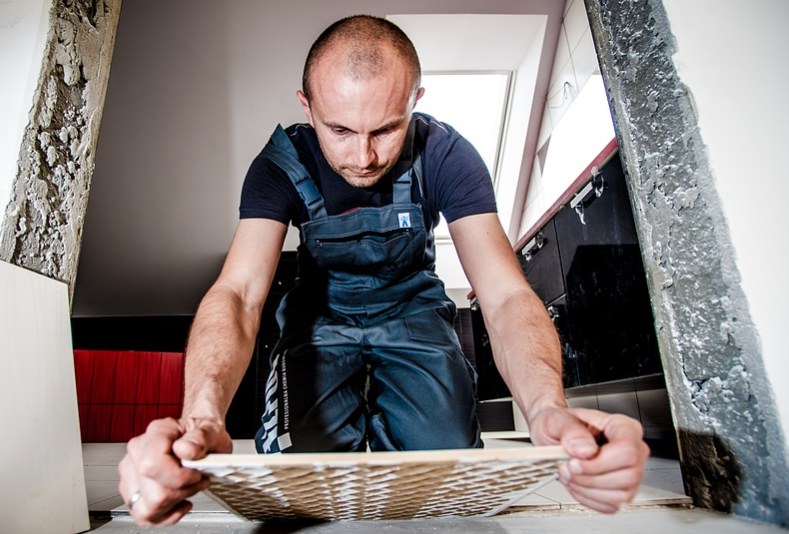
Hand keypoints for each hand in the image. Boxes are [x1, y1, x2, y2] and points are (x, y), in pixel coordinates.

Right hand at [118, 417, 232, 525]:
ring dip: (173, 504)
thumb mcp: (212, 431)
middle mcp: (138, 452)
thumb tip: (186, 449)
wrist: (199, 437)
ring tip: (189, 490)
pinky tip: (180, 503)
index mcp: (157, 433)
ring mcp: (132, 472)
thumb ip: (201, 438)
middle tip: (198, 480)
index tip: (196, 474)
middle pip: (152, 492)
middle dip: (182, 492)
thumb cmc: (203, 434)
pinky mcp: (133, 490)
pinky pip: (144, 515)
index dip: (178, 477)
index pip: (152, 464)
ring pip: (146, 508)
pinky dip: (166, 515)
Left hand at [529, 407, 649, 512]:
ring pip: (621, 496)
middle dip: (590, 478)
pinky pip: (610, 506)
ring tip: (569, 475)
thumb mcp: (557, 419)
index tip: (574, 462)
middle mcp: (633, 450)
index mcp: (623, 427)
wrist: (553, 437)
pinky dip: (587, 499)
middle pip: (629, 477)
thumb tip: (585, 450)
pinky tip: (576, 484)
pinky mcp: (620, 492)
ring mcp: (630, 473)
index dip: (600, 463)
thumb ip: (570, 431)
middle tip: (568, 469)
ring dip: (587, 490)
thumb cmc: (560, 425)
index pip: (628, 451)